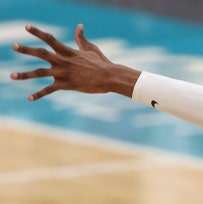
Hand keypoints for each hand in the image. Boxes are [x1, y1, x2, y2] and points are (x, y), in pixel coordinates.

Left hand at [10, 24, 138, 99]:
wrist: (109, 77)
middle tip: (14, 46)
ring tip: (12, 75)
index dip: (38, 32)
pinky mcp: (66, 85)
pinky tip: (29, 98)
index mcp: (68, 52)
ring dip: (25, 74)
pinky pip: (49, 90)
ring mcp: (63, 73)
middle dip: (26, 50)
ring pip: (40, 72)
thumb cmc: (102, 62)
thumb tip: (79, 26)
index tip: (27, 27)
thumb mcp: (90, 48)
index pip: (50, 39)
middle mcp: (63, 61)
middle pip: (41, 53)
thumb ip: (81, 38)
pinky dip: (39, 94)